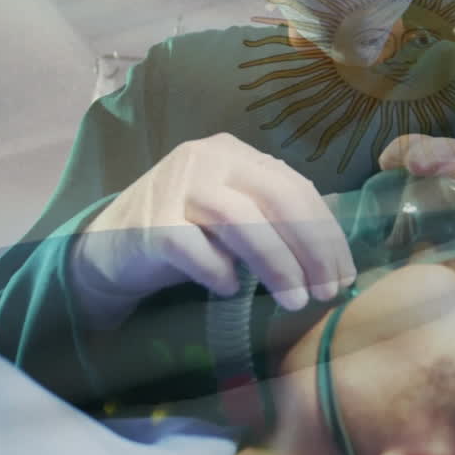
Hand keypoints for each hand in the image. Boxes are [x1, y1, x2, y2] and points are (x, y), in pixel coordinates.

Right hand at [71, 134, 354, 325]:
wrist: (110, 248)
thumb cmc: (187, 236)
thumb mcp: (236, 218)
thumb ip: (275, 222)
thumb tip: (335, 266)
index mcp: (236, 153)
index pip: (295, 187)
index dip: (327, 234)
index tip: (345, 277)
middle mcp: (207, 158)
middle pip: (275, 198)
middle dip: (310, 249)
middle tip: (327, 293)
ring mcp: (175, 186)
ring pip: (239, 220)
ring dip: (276, 264)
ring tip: (295, 301)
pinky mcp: (149, 223)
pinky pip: (193, 247)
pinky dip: (218, 271)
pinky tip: (228, 290)